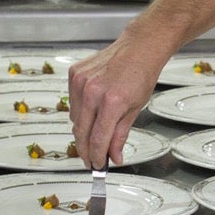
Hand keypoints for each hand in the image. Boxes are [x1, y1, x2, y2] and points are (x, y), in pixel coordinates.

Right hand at [67, 38, 171, 167]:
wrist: (138, 48)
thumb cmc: (141, 74)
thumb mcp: (136, 109)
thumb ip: (120, 135)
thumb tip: (114, 157)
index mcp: (112, 101)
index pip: (98, 140)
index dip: (97, 157)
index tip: (98, 166)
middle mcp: (93, 91)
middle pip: (82, 132)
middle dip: (86, 150)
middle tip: (91, 160)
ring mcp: (81, 81)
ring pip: (75, 119)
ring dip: (83, 131)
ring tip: (94, 135)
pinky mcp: (74, 74)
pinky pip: (73, 102)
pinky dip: (80, 111)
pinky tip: (91, 111)